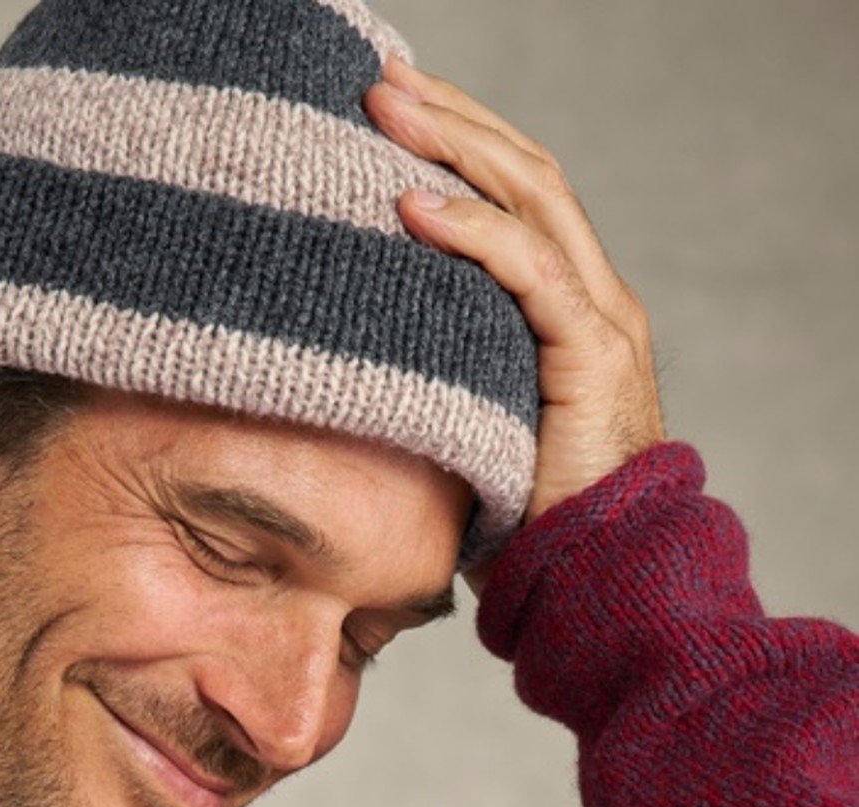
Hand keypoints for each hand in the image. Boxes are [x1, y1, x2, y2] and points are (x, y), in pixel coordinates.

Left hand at [365, 54, 665, 595]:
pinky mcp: (591, 358)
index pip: (518, 197)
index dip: (460, 145)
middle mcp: (594, 298)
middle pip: (526, 174)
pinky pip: (529, 272)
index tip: (389, 113)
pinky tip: (412, 206)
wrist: (599, 586)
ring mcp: (600, 321)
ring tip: (386, 112)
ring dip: (455, 148)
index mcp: (568, 311)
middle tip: (377, 81)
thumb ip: (434, 392)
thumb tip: (343, 383)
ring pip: (533, 199)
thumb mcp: (467, 437)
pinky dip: (471, 232)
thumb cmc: (528, 528)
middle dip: (452, 119)